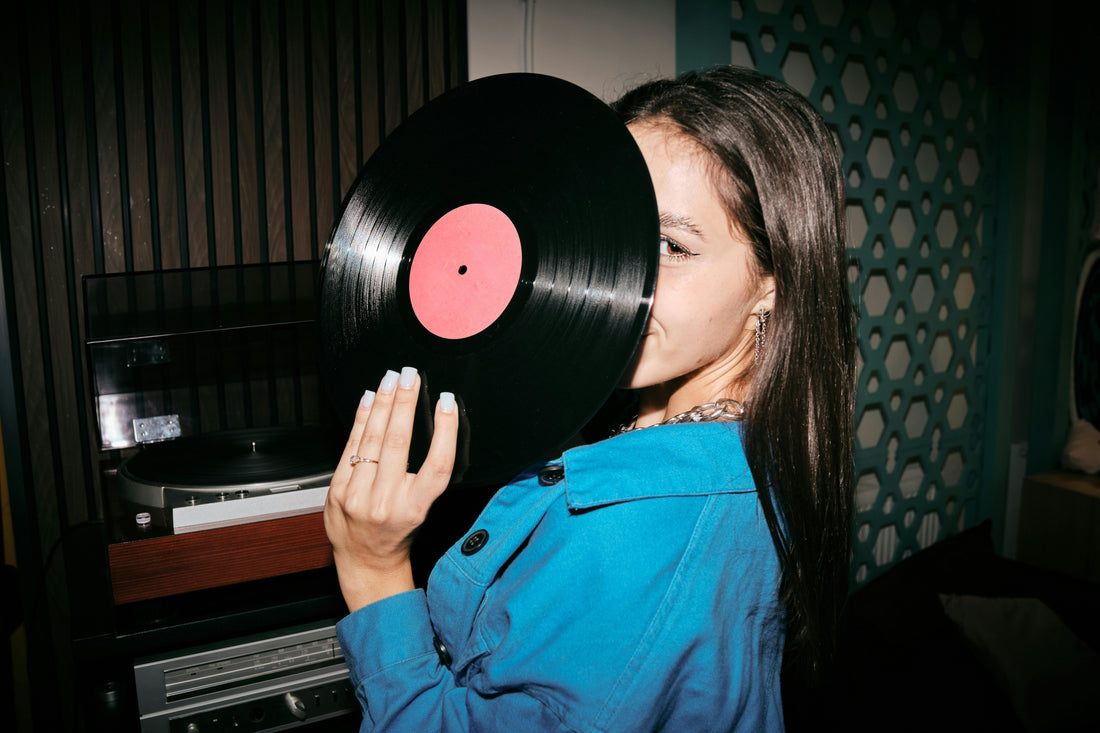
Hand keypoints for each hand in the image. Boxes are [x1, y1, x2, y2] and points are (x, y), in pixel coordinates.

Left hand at [324, 366, 458, 611]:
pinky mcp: (336, 491)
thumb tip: (431, 421)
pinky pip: (350, 447)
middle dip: (406, 403)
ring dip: (383, 405)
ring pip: (372, 441)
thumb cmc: (399, 531)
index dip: (445, 430)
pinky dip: (361, 420)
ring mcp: (357, 497)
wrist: (366, 561)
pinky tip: (370, 399)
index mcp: (415, 508)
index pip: (437, 464)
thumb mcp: (422, 508)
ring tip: (392, 380)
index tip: (448, 402)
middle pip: (399, 443)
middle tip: (411, 375)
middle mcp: (386, 503)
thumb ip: (424, 473)